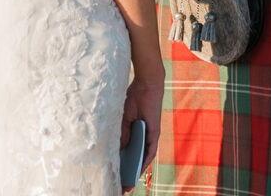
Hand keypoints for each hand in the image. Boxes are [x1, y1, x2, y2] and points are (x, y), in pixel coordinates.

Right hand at [120, 77, 163, 191]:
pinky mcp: (155, 132)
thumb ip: (123, 134)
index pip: (128, 149)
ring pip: (144, 156)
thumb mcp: (124, 118)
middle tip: (122, 184)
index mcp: (133, 129)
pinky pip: (151, 150)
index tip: (115, 173)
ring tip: (129, 181)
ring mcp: (149, 134)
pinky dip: (145, 161)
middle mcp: (142, 134)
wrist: (146, 85)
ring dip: (137, 169)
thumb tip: (120, 150)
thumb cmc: (134, 98)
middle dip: (129, 170)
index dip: (123, 161)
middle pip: (136, 155)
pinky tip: (140, 170)